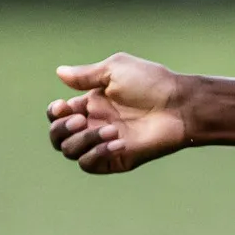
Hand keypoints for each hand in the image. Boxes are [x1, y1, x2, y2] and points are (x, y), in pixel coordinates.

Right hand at [46, 55, 194, 173]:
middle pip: (58, 137)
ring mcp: (104, 143)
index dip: (54, 113)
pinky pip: (90, 165)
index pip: (58, 115)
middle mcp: (94, 124)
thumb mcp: (115, 70)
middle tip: (81, 119)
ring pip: (71, 152)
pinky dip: (97, 154)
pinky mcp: (117, 159)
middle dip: (61, 129)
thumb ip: (86, 75)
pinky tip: (118, 142)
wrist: (180, 104)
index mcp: (91, 104)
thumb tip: (59, 72)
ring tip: (111, 129)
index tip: (64, 106)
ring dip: (83, 140)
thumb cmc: (152, 83)